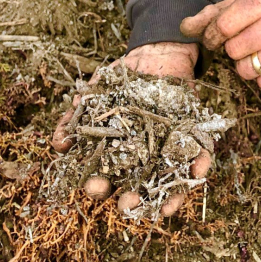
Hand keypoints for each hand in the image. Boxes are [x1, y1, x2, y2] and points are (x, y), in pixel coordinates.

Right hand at [51, 42, 210, 215]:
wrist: (156, 54)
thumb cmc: (123, 80)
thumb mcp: (96, 93)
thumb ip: (76, 115)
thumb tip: (60, 142)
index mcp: (117, 155)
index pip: (105, 179)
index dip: (98, 187)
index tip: (95, 186)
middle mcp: (143, 160)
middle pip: (136, 190)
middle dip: (131, 202)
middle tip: (128, 203)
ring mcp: (169, 151)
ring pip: (170, 183)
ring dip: (170, 199)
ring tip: (167, 207)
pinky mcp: (192, 138)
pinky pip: (199, 156)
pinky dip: (200, 163)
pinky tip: (198, 168)